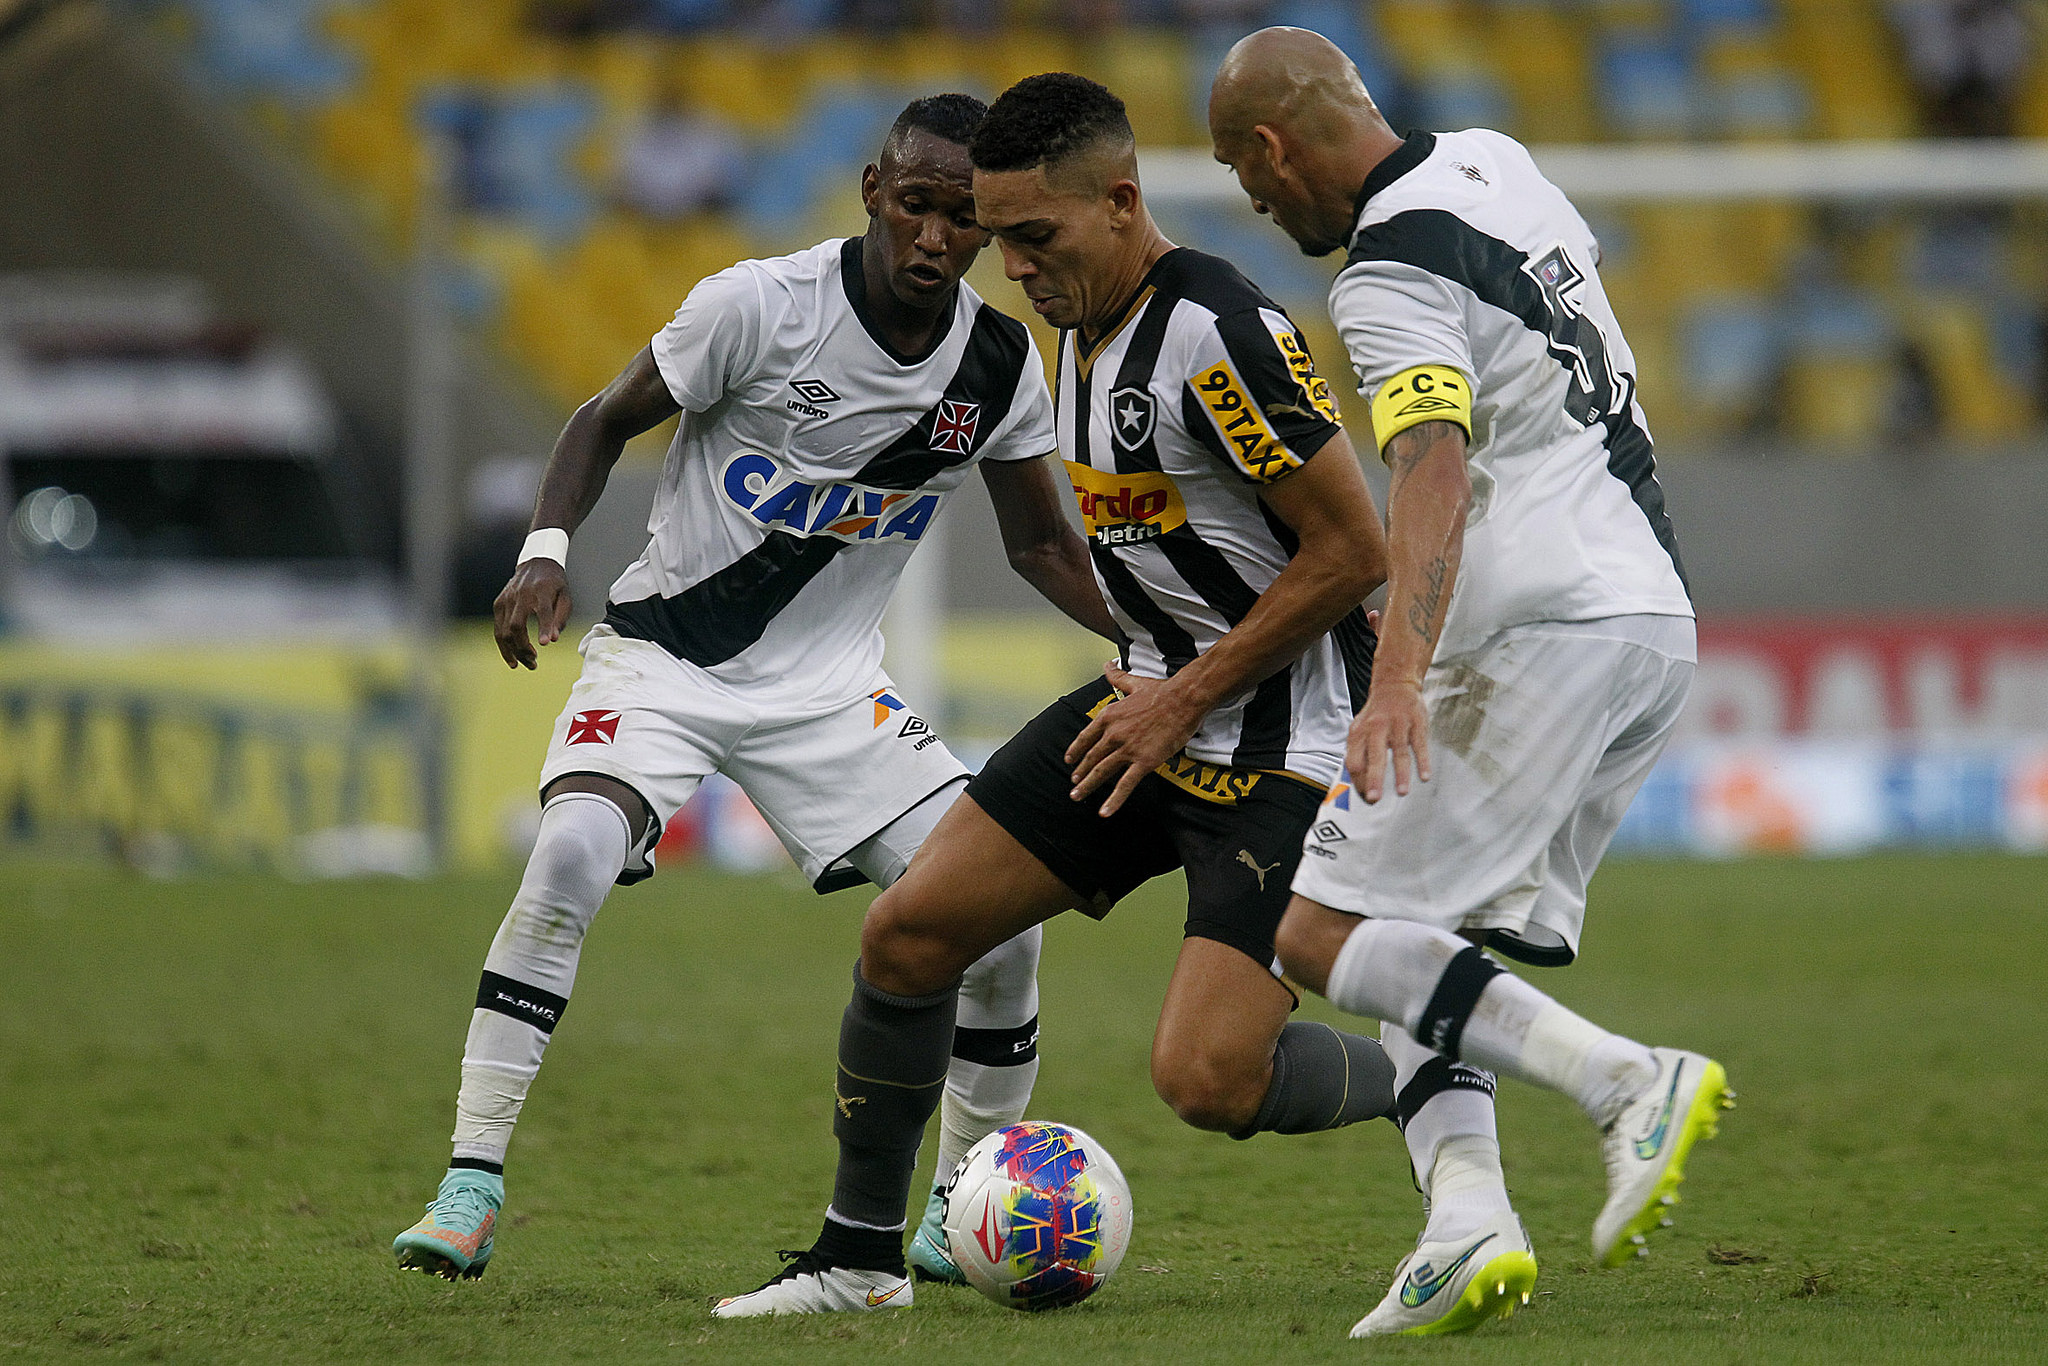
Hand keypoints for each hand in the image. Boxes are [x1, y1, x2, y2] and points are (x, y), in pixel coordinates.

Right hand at [494, 559, 572, 668]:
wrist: (536, 563)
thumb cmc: (554, 584)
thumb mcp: (565, 597)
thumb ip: (560, 618)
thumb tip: (553, 639)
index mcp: (542, 590)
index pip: (542, 610)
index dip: (543, 627)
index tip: (545, 644)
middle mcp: (521, 594)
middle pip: (517, 625)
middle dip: (523, 648)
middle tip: (534, 663)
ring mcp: (507, 599)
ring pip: (504, 631)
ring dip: (513, 651)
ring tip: (524, 664)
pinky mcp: (498, 603)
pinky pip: (498, 629)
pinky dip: (503, 645)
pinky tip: (512, 658)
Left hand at [1064, 662, 1205, 816]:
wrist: (1184, 700)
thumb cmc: (1162, 692)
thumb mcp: (1134, 683)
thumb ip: (1117, 677)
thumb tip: (1107, 665)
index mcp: (1109, 715)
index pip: (1085, 737)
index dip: (1076, 750)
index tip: (1069, 760)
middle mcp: (1113, 733)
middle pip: (1091, 757)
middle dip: (1080, 772)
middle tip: (1074, 782)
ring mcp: (1127, 749)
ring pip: (1101, 772)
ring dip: (1087, 786)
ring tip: (1077, 795)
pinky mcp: (1143, 762)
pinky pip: (1125, 785)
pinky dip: (1113, 801)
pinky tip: (1104, 811)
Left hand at [1346, 678, 1429, 802]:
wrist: (1395, 684)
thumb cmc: (1376, 714)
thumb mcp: (1360, 728)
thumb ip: (1358, 752)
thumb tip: (1356, 782)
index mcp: (1359, 732)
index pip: (1354, 760)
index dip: (1358, 780)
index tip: (1364, 796)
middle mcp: (1376, 728)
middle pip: (1374, 757)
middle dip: (1374, 779)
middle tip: (1374, 798)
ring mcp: (1397, 725)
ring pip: (1399, 753)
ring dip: (1401, 774)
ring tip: (1402, 792)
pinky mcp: (1416, 723)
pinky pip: (1419, 745)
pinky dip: (1423, 761)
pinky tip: (1424, 776)